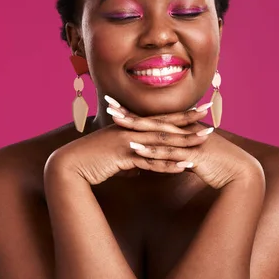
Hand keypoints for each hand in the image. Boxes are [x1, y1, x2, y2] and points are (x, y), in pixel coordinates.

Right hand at [45, 111, 211, 185]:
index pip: (160, 119)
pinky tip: (183, 167)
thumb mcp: (112, 157)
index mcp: (131, 127)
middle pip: (165, 126)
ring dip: (184, 144)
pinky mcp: (122, 156)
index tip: (199, 111)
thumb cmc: (91, 161)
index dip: (180, 115)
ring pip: (161, 142)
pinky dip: (167, 165)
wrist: (69, 165)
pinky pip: (150, 161)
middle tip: (210, 121)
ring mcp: (127, 142)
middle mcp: (131, 131)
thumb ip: (127, 159)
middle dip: (189, 124)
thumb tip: (136, 167)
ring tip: (204, 144)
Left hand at [106, 96, 264, 189]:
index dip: (134, 112)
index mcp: (182, 130)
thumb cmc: (218, 165)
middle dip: (129, 113)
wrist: (241, 173)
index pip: (153, 119)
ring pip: (157, 133)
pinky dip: (150, 150)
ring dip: (136, 127)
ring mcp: (188, 142)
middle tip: (108, 103)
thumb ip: (177, 155)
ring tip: (115, 122)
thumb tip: (162, 158)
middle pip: (152, 120)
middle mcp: (183, 132)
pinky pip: (168, 152)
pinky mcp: (192, 155)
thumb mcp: (193, 157)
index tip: (115, 106)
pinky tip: (135, 148)